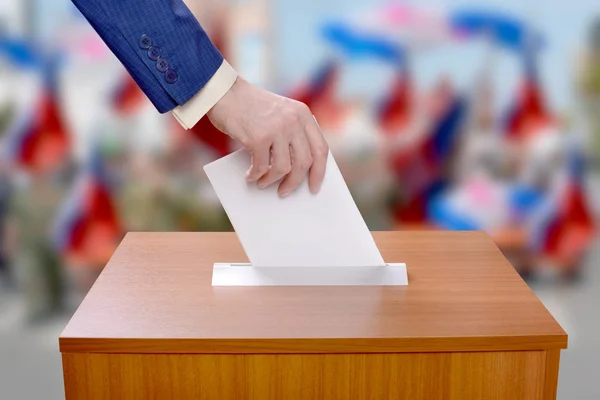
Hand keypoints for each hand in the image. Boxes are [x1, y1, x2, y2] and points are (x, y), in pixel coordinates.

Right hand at [207, 77, 328, 196]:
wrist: (223, 92)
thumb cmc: (250, 107)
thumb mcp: (280, 113)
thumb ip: (292, 134)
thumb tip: (296, 171)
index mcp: (303, 114)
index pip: (320, 148)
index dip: (319, 171)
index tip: (314, 187)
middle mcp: (293, 120)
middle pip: (305, 162)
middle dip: (295, 182)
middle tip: (285, 192)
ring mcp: (277, 128)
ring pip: (284, 168)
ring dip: (272, 180)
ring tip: (262, 183)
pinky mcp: (258, 137)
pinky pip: (261, 167)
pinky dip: (255, 175)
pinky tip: (249, 176)